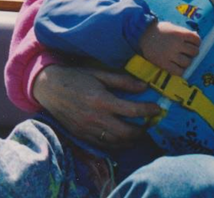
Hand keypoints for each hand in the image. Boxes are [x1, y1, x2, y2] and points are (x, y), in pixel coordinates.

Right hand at [33, 64, 160, 148]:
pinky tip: (124, 138)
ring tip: (140, 131)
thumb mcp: (100, 74)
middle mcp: (95, 118)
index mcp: (101, 100)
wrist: (49, 88)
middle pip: (126, 132)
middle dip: (142, 130)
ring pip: (115, 142)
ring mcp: (87, 129)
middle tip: (151, 124)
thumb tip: (144, 86)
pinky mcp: (81, 136)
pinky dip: (116, 144)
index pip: (132, 110)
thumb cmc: (77, 77)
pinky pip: (103, 145)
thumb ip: (123, 81)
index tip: (158, 109)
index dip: (148, 111)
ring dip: (131, 139)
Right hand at [139, 21, 199, 75]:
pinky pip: (178, 71)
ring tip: (182, 60)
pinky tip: (177, 67)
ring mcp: (170, 55)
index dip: (197, 43)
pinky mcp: (164, 64)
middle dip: (193, 53)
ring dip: (187, 62)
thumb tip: (195, 36)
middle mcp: (177, 44)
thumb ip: (184, 32)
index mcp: (180, 34)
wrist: (141, 36)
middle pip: (194, 52)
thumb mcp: (172, 27)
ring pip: (188, 62)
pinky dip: (180, 71)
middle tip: (188, 53)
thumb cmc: (158, 30)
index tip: (193, 44)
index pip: (197, 40)